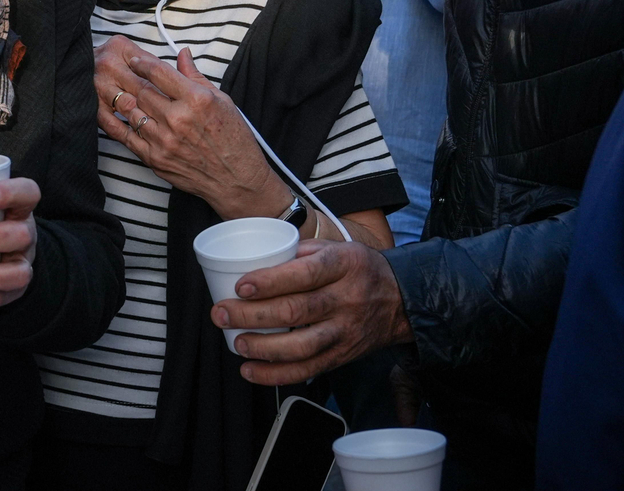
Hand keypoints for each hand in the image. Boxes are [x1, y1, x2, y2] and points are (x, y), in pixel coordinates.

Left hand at [95, 40, 290, 221]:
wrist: (236, 180)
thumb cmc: (234, 140)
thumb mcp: (222, 100)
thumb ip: (196, 77)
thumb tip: (182, 54)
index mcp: (196, 100)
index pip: (158, 73)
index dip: (142, 63)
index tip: (135, 60)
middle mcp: (177, 119)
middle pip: (141, 91)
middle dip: (131, 80)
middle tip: (124, 74)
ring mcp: (163, 141)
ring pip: (131, 111)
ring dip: (125, 100)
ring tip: (120, 92)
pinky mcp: (154, 159)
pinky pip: (126, 136)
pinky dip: (117, 123)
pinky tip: (113, 114)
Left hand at [212, 239, 413, 384]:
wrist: (401, 301)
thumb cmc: (359, 270)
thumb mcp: (339, 248)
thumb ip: (303, 253)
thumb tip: (261, 261)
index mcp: (344, 265)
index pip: (305, 274)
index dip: (270, 281)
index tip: (241, 286)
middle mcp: (346, 300)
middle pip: (296, 311)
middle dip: (252, 315)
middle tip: (221, 313)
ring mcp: (345, 332)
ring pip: (301, 346)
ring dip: (262, 348)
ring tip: (237, 343)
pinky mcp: (342, 356)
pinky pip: (307, 370)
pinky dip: (276, 374)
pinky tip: (251, 370)